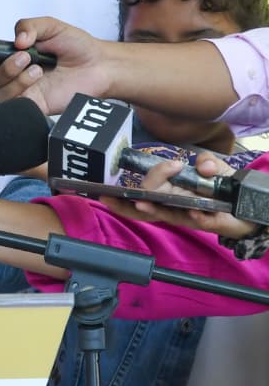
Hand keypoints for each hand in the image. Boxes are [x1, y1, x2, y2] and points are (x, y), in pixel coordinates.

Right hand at [0, 16, 109, 113]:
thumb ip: (30, 26)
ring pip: (0, 94)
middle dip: (5, 68)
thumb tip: (17, 40)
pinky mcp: (34, 106)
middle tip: (26, 57)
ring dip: (16, 80)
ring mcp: (25, 92)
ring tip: (38, 71)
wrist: (99, 65)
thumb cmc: (78, 47)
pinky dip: (20, 95)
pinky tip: (38, 83)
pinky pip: (14, 108)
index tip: (8, 49)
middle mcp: (16, 76)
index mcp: (15, 56)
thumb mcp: (52, 27)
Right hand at [97, 153, 258, 239]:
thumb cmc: (224, 189)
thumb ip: (208, 161)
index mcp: (170, 191)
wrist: (248, 206)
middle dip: (138, 193)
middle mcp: (173, 204)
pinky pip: (198, 222)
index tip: (174, 164)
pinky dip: (195, 217)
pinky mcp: (206, 224)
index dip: (154, 174)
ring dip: (152, 209)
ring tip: (142, 204)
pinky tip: (193, 212)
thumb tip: (203, 166)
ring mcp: (187, 216)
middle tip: (149, 183)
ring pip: (163, 215)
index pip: (149, 185)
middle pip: (145, 203)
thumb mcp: (215, 168)